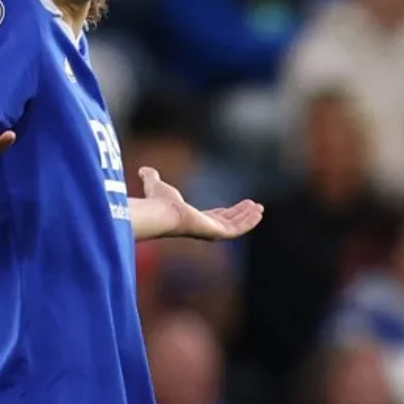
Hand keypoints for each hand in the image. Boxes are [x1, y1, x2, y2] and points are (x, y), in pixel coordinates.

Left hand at [138, 167, 262, 240]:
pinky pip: (237, 230)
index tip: (242, 204)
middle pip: (229, 221)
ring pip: (236, 226)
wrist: (161, 213)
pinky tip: (258, 214)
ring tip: (260, 209)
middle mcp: (204, 227)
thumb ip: (152, 179)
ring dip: (248, 217)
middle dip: (243, 214)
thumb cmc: (158, 203)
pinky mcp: (217, 233)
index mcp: (195, 219)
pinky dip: (248, 222)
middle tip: (256, 206)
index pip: (216, 216)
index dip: (230, 211)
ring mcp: (211, 232)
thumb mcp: (157, 186)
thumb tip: (143, 170)